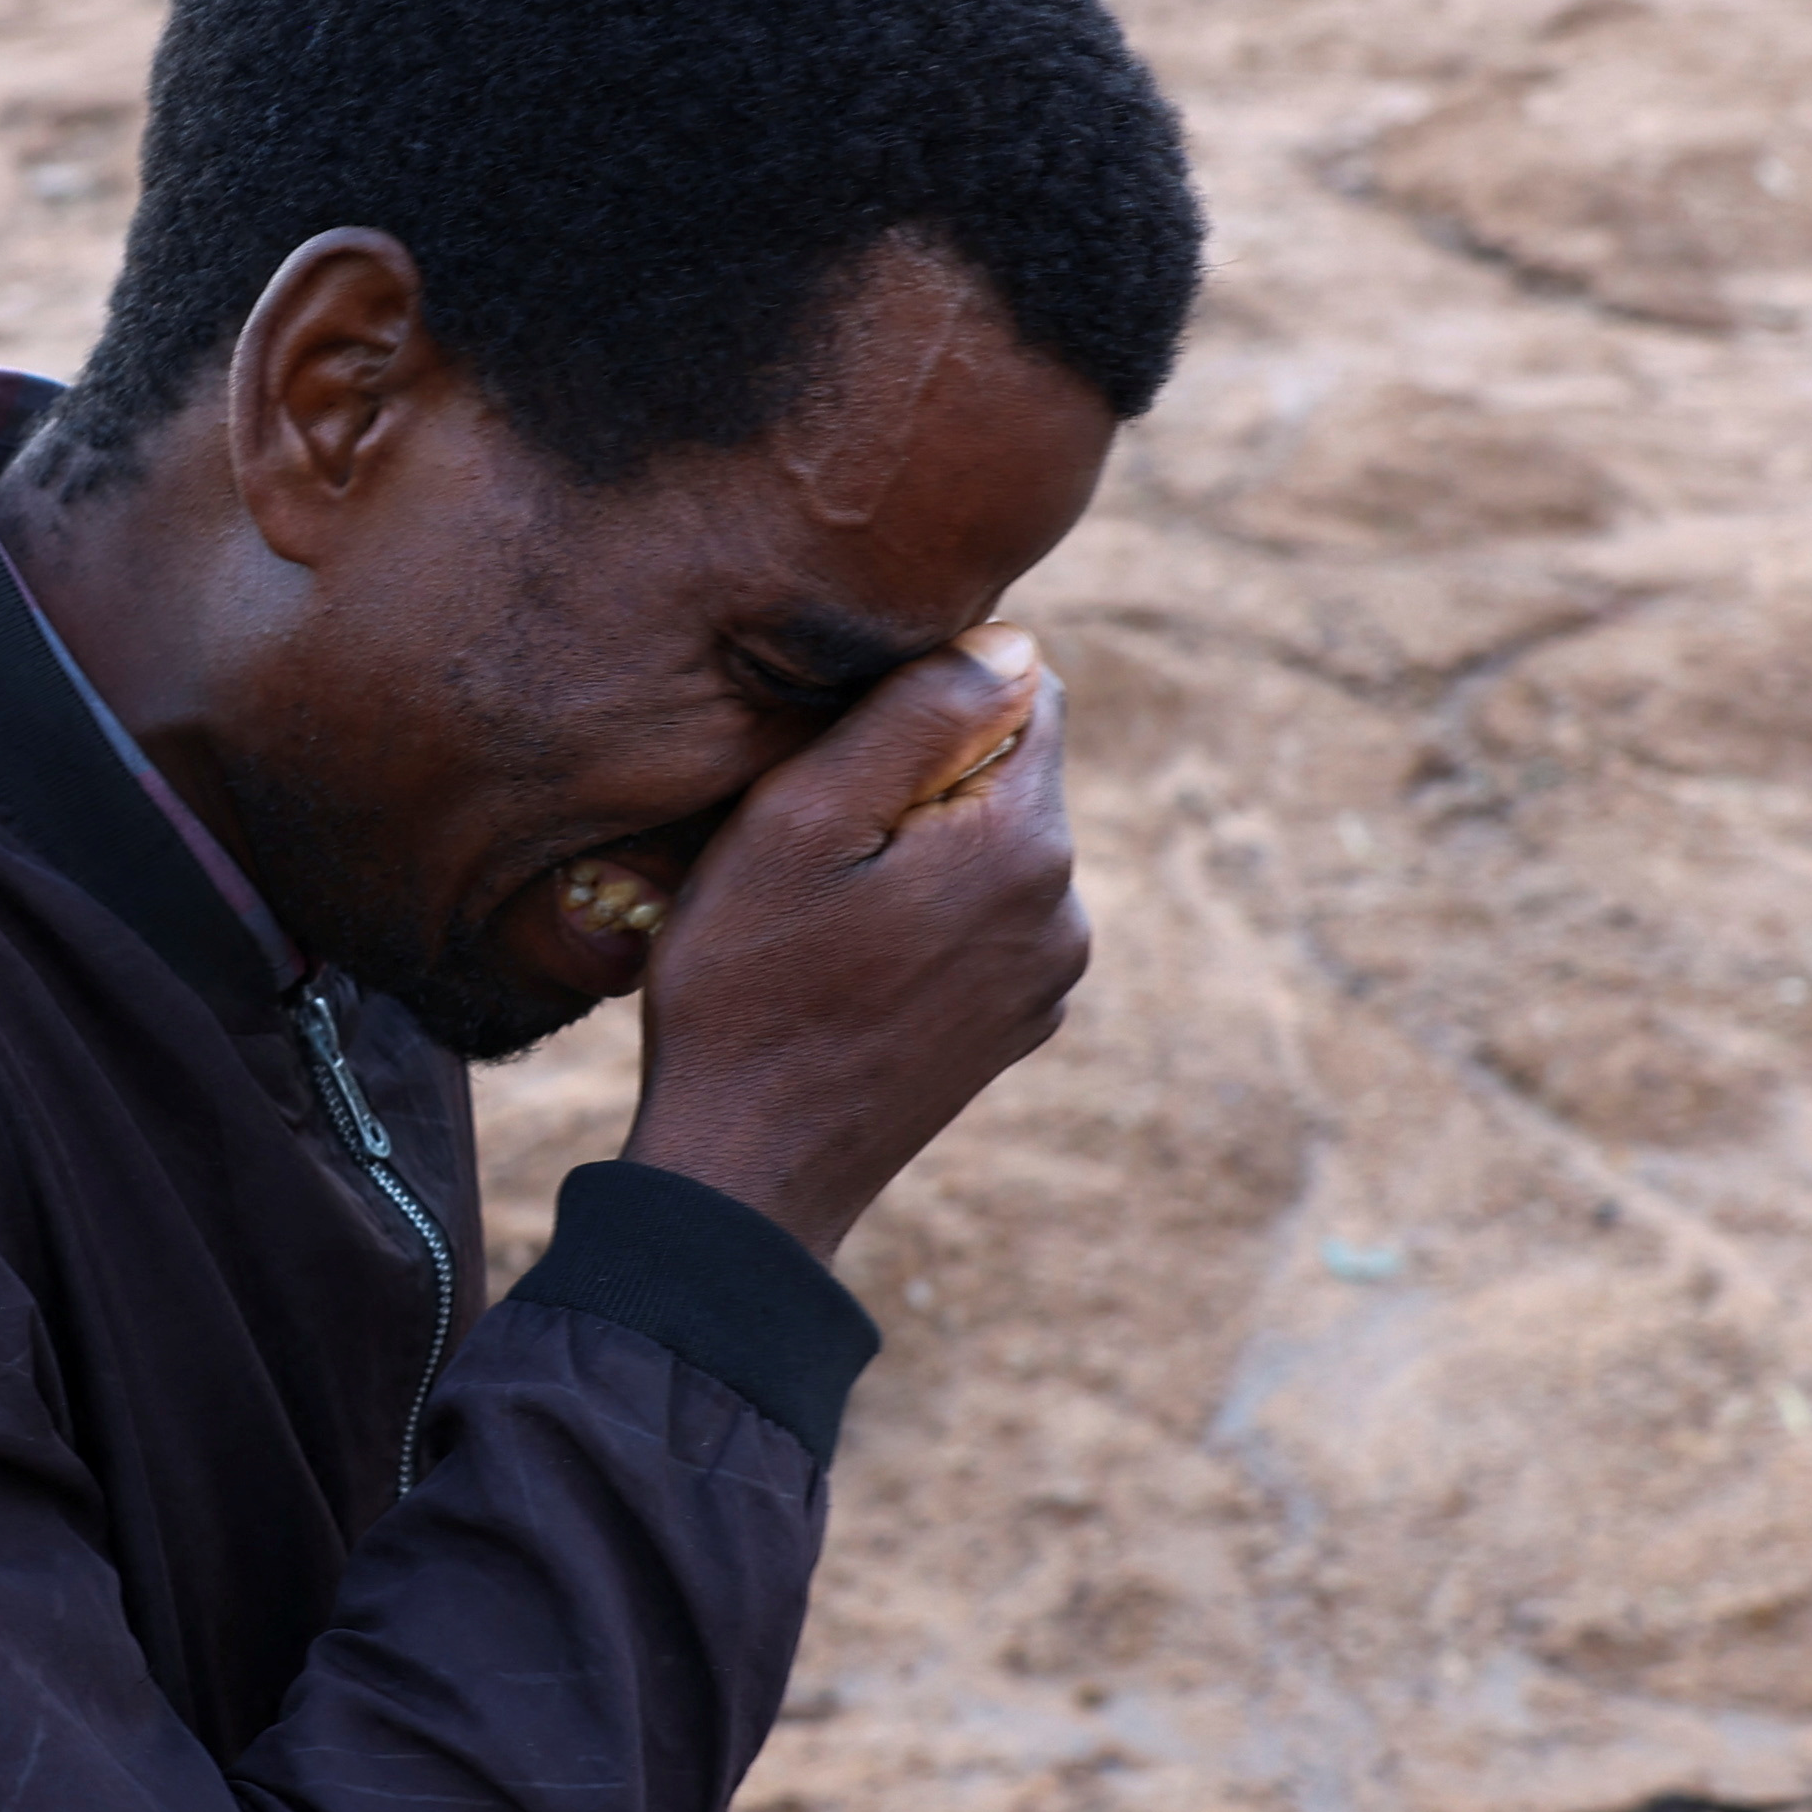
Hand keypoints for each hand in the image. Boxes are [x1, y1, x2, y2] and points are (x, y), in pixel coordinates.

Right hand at [617, 623, 1084, 1266]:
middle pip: (1004, 771)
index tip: (839, 767)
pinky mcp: (1015, 1024)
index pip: (1022, 688)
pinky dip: (922, 918)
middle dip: (918, 780)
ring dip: (916, 851)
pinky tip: (848, 966)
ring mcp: (1047, 979)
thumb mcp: (802, 817)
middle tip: (815, 848)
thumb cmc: (748, 988)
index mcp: (1027, 844)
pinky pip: (979, 920)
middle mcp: (1065, 910)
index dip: (921, 702)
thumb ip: (915, 714)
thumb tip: (1011, 641)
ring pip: (987, 847)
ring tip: (823, 915)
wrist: (746, 1170)